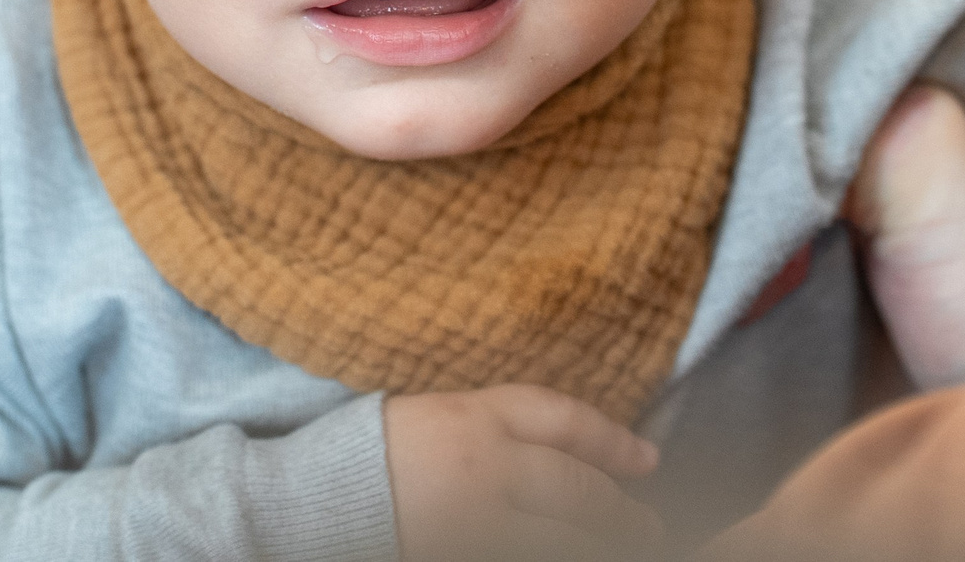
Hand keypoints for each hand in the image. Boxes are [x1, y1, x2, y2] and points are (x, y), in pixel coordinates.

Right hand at [384, 384, 663, 561]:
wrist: (316, 499)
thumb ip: (495, 427)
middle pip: (576, 486)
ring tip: (630, 547)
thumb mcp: (437, 415)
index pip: (565, 421)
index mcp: (477, 416)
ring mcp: (478, 520)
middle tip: (648, 524)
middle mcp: (487, 466)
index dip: (613, 441)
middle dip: (619, 509)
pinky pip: (528, 558)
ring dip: (601, 543)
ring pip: (563, 537)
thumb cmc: (372, 451)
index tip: (646, 459)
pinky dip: (557, 556)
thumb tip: (566, 452)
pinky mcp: (466, 554)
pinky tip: (575, 556)